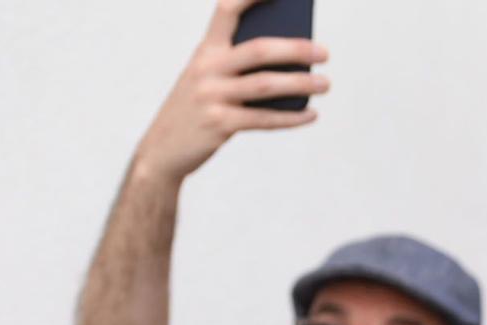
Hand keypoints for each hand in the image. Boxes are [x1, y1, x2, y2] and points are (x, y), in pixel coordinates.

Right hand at [134, 0, 330, 184]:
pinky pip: (264, 119)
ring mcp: (211, 96)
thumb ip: (239, 67)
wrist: (162, 148)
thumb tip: (292, 64)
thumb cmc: (196, 108)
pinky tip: (311, 114)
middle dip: (296, 49)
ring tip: (324, 84)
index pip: (227, 10)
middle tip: (324, 53)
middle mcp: (207, 68)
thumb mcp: (208, 78)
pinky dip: (291, 117)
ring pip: (266, 85)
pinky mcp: (219, 125)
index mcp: (205, 50)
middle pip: (259, 50)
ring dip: (301, 84)